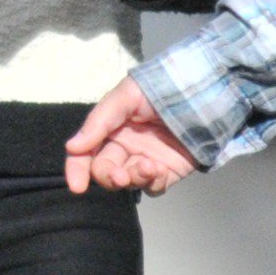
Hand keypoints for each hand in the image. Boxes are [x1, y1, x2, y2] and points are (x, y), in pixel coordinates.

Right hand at [65, 76, 201, 193]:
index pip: (86, 153)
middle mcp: (125, 147)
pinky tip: (158, 170)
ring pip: (128, 183)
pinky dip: (152, 183)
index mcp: (110, 129)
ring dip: (133, 179)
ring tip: (149, 167)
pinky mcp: (168, 172)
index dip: (77, 169)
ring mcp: (146, 161)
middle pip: (105, 172)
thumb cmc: (160, 87)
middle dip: (109, 177)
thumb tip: (72, 147)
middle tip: (120, 176)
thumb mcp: (125, 96)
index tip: (77, 186)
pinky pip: (153, 187)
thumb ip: (99, 122)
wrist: (202, 92)